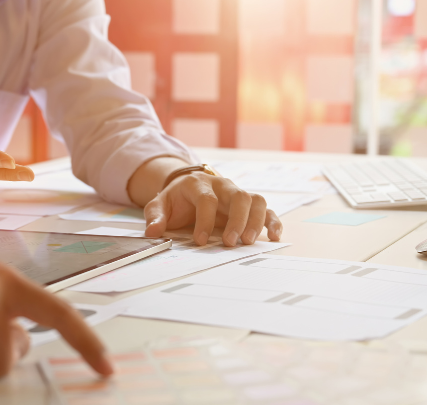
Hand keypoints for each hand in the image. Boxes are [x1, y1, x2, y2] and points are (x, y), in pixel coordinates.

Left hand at [136, 160, 282, 245]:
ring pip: (255, 200)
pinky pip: (266, 209)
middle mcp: (222, 186)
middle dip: (237, 220)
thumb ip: (155, 216)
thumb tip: (153, 232)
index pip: (207, 199)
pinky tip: (273, 237)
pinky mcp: (248, 205)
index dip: (205, 220)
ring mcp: (237, 194)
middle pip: (238, 196)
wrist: (187, 188)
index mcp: (199, 184)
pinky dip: (272, 222)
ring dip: (255, 221)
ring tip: (248, 242)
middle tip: (230, 242)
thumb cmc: (175, 200)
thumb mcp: (160, 205)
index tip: (200, 240)